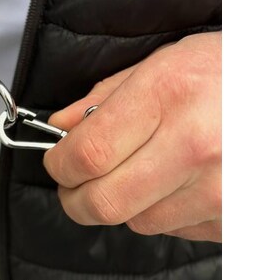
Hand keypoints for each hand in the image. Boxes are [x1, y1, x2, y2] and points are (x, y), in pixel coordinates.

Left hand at [43, 32, 220, 241]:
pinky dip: (158, 210)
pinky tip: (170, 180)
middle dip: (74, 197)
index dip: (59, 162)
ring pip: (137, 221)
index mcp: (167, 95)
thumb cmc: (225, 69)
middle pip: (105, 201)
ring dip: (120, 201)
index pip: (89, 152)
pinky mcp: (234, 217)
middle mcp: (194, 146)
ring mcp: (219, 188)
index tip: (56, 159)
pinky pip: (175, 229)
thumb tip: (62, 127)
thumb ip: (105, 97)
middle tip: (71, 182)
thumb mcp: (162, 62)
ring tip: (132, 170)